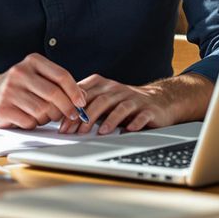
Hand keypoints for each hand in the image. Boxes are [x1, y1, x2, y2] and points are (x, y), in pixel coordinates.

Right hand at [0, 53, 87, 128]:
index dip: (75, 91)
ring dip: (48, 117)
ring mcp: (9, 90)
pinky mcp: (3, 108)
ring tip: (44, 115)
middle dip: (66, 108)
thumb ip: (58, 84)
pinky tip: (29, 119)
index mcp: (32, 61)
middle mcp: (19, 72)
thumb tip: (84, 97)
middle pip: (54, 94)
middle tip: (70, 115)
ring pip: (43, 110)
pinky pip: (30, 121)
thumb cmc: (18, 88)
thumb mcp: (37, 78)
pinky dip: (34, 124)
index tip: (81, 102)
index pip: (61, 76)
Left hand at [58, 73, 212, 134]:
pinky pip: (141, 115)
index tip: (59, 120)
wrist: (159, 100)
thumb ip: (85, 105)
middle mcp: (117, 89)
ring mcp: (134, 98)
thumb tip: (59, 117)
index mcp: (103, 85)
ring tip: (99, 132)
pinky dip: (135, 122)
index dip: (70, 106)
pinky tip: (128, 130)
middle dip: (84, 116)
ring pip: (118, 107)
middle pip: (99, 100)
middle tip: (73, 131)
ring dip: (108, 120)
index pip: (83, 93)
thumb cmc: (125, 103)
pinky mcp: (149, 109)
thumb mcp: (103, 101)